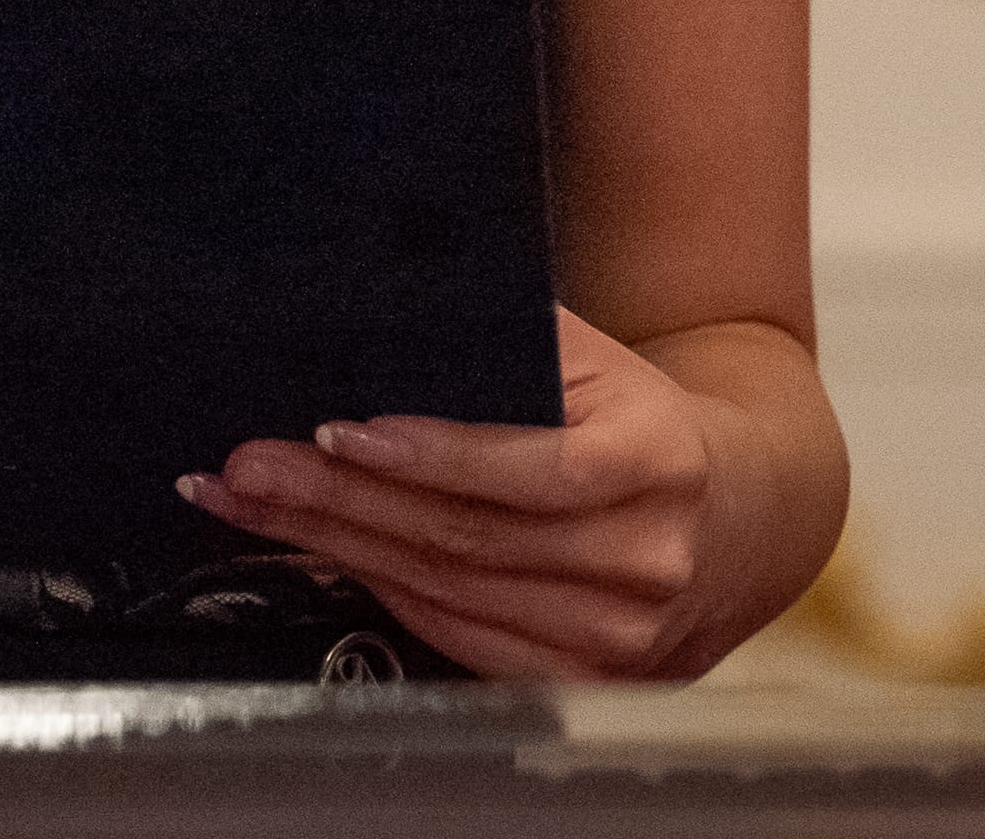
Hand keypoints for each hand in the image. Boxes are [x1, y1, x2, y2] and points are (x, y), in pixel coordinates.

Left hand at [176, 306, 721, 679]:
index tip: (338, 432)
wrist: (738, 517)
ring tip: (248, 505)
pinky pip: (459, 638)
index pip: (533, 470)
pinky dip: (379, 593)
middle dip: (339, 502)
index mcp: (657, 462)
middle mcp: (643, 559)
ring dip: (334, 547)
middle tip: (246, 468)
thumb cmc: (640, 420)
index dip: (431, 455)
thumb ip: (515, 338)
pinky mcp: (583, 678)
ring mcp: (616, 634)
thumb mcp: (600, 360)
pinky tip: (318, 554)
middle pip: (467, 539)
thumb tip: (387, 306)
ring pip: (448, 593)